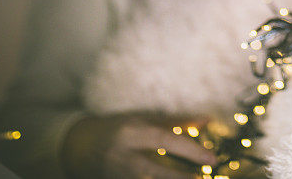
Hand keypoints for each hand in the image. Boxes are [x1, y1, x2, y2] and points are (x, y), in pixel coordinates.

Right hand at [61, 112, 215, 178]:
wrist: (80, 146)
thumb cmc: (118, 127)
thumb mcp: (144, 119)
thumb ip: (176, 121)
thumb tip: (207, 121)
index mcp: (130, 132)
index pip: (164, 141)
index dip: (190, 150)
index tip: (212, 159)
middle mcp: (122, 156)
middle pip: (156, 172)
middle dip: (182, 178)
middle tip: (204, 177)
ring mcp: (116, 176)